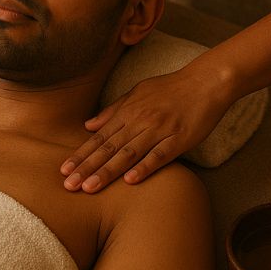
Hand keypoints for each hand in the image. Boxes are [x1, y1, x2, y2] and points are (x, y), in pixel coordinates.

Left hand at [61, 61, 231, 192]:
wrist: (206, 82)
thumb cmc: (171, 88)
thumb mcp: (138, 92)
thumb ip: (113, 110)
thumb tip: (88, 125)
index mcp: (128, 111)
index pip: (99, 138)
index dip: (81, 155)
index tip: (64, 171)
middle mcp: (140, 121)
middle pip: (109, 148)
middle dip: (87, 167)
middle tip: (69, 186)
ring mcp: (159, 130)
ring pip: (128, 154)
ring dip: (107, 172)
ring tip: (90, 187)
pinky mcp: (179, 139)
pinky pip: (159, 156)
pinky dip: (144, 168)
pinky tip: (130, 181)